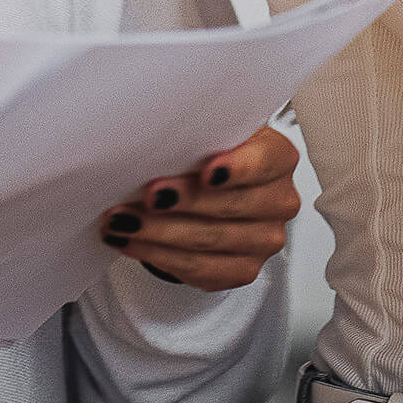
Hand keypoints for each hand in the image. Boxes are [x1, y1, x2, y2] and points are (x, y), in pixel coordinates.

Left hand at [97, 124, 299, 291]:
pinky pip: (198, 270)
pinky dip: (159, 256)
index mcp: (279, 158)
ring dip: (158, 233)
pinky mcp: (243, 270)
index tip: (206, 172)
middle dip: (181, 202)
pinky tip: (132, 242)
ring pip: (208, 242)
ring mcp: (264, 241)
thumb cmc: (214, 152)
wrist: (221, 188)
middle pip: (229, 207)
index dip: (237, 169)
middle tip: (146, 196)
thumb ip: (202, 134)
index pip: (263, 163)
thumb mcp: (215, 131)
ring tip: (122, 221)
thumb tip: (157, 136)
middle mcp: (280, 202)